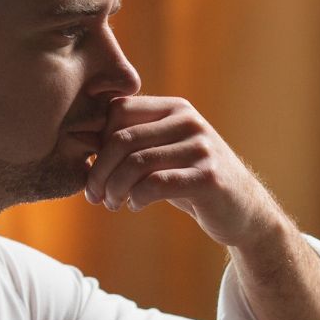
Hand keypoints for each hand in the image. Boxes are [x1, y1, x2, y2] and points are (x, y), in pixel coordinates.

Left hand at [84, 96, 276, 246]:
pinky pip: (156, 184)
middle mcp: (189, 122)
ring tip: (111, 203)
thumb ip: (130, 144)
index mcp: (175, 109)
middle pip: (122, 138)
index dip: (96, 139)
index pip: (119, 109)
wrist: (242, 210)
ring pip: (136, 163)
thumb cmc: (192, 181)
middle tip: (93, 195)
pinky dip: (136, 198)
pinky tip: (135, 206)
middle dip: (99, 171)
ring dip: (114, 189)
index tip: (90, 167)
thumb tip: (77, 138)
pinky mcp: (208, 178)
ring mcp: (201, 148)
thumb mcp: (162, 155)